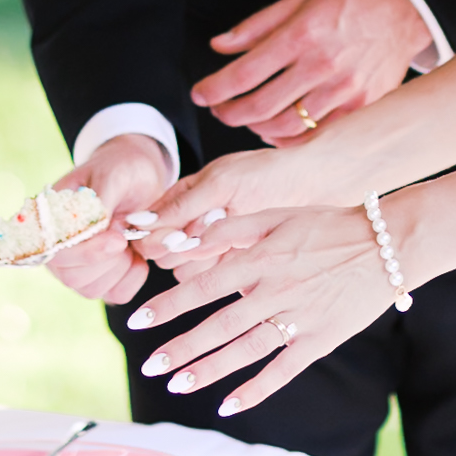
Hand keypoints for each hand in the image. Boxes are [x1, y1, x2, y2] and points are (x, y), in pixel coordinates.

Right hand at [43, 133, 172, 306]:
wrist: (139, 175)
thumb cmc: (121, 169)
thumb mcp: (114, 174)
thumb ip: (102, 198)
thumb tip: (96, 224)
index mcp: (51, 218)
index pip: (56, 250)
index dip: (87, 253)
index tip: (119, 240)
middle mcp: (57, 247)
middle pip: (72, 276)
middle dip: (109, 260)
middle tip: (130, 235)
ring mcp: (76, 266)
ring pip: (91, 289)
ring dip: (121, 268)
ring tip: (132, 239)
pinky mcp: (100, 278)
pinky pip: (113, 294)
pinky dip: (132, 278)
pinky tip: (138, 254)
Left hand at [124, 203, 408, 417]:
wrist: (387, 243)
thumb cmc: (328, 224)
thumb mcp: (277, 214)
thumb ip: (231, 228)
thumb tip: (186, 242)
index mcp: (262, 257)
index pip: (204, 285)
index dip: (169, 304)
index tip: (139, 321)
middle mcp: (276, 289)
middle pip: (219, 324)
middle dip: (181, 347)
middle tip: (149, 365)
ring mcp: (300, 317)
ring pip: (246, 350)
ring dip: (209, 370)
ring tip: (177, 385)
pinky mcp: (322, 339)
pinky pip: (283, 370)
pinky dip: (255, 390)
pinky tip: (229, 406)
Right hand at [135, 133, 366, 270]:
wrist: (316, 184)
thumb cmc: (268, 174)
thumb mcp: (223, 184)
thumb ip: (182, 205)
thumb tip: (138, 224)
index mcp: (185, 196)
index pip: (152, 227)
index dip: (157, 234)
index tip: (172, 235)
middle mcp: (195, 223)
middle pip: (166, 253)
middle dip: (182, 248)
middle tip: (206, 234)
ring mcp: (216, 246)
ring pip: (189, 272)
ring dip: (202, 265)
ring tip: (229, 246)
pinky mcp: (236, 265)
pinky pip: (215, 282)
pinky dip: (223, 277)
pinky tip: (239, 265)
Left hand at [191, 0, 433, 143]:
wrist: (403, 9)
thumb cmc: (349, 1)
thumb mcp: (299, 0)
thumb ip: (256, 26)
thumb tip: (219, 46)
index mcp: (301, 35)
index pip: (243, 73)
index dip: (214, 88)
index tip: (199, 93)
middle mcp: (321, 65)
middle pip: (259, 106)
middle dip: (228, 112)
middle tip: (218, 109)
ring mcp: (343, 90)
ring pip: (285, 126)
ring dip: (256, 127)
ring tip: (247, 118)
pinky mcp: (361, 106)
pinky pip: (317, 135)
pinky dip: (291, 139)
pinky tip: (278, 130)